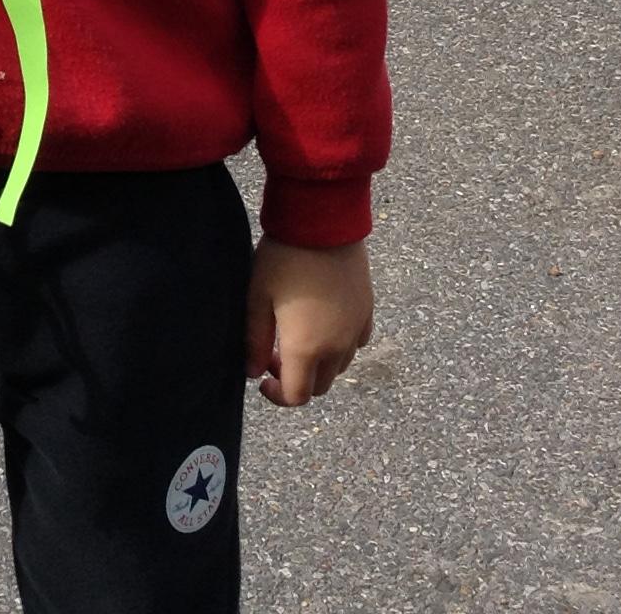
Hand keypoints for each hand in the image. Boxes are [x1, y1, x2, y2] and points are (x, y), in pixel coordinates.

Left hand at [244, 237, 373, 407]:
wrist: (323, 223)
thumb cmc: (284, 259)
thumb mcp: (258, 298)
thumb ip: (255, 341)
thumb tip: (253, 372)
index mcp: (307, 349)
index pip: (297, 397)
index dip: (277, 396)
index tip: (263, 378)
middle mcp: (337, 347)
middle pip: (321, 386)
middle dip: (298, 380)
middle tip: (277, 353)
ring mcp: (356, 330)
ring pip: (340, 367)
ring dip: (320, 364)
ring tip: (299, 335)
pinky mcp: (367, 311)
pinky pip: (356, 343)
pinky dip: (340, 344)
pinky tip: (323, 321)